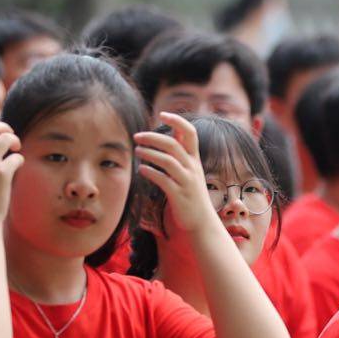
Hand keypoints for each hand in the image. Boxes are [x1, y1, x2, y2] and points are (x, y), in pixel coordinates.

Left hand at [134, 113, 218, 236]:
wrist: (202, 224)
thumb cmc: (191, 195)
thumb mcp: (190, 172)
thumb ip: (181, 154)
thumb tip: (171, 133)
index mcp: (194, 160)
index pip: (190, 133)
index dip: (177, 121)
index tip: (162, 114)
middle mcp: (192, 168)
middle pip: (174, 144)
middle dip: (153, 137)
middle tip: (137, 136)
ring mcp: (187, 182)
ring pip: (168, 161)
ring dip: (149, 154)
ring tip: (137, 151)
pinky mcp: (180, 196)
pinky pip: (164, 180)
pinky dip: (151, 173)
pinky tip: (141, 170)